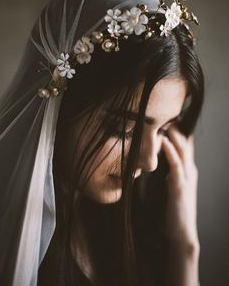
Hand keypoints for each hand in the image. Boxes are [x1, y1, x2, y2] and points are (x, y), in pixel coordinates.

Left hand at [161, 126, 199, 249]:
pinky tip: (164, 140)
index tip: (167, 116)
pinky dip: (171, 152)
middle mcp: (189, 171)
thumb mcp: (171, 187)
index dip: (177, 131)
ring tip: (166, 120)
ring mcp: (186, 179)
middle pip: (184, 144)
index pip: (183, 146)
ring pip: (182, 151)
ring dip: (175, 135)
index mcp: (186, 171)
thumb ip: (168, 173)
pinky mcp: (179, 187)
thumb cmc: (172, 210)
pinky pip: (176, 165)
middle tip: (167, 112)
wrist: (180, 234)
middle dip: (177, 128)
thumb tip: (158, 162)